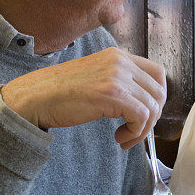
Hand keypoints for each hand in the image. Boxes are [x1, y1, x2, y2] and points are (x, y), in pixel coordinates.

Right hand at [1, 47, 166, 148]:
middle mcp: (120, 62)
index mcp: (117, 56)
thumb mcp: (96, 78)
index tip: (145, 113)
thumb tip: (145, 102)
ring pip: (152, 106)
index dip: (157, 97)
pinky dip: (136, 132)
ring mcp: (117, 76)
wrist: (34, 98)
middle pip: (159, 91)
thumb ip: (119, 82)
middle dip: (153, 116)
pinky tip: (120, 138)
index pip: (157, 73)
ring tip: (125, 138)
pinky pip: (142, 116)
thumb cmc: (60, 93)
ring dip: (143, 129)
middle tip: (136, 129)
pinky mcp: (112, 94)